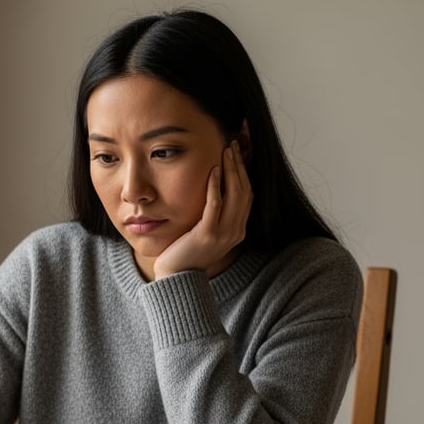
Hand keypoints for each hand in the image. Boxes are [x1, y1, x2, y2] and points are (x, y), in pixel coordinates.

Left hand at [153, 140, 252, 278]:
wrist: (176, 277)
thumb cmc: (186, 252)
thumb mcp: (205, 232)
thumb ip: (213, 215)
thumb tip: (213, 191)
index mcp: (237, 230)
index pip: (247, 195)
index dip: (244, 172)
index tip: (237, 153)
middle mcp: (236, 231)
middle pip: (245, 190)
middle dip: (239, 165)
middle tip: (232, 145)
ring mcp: (224, 234)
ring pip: (235, 194)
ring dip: (231, 169)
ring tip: (225, 151)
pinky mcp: (208, 234)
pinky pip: (215, 205)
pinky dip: (215, 185)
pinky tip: (213, 170)